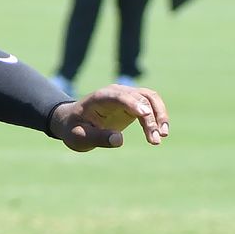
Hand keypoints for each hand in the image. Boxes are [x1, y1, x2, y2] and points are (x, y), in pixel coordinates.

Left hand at [48, 84, 168, 151]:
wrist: (73, 122)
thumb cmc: (74, 129)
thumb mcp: (80, 137)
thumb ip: (98, 138)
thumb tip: (119, 140)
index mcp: (99, 98)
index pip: (119, 96)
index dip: (132, 103)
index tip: (145, 116)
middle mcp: (115, 93)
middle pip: (139, 97)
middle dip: (150, 117)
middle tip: (155, 140)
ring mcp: (125, 96)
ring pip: (150, 98)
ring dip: (160, 115)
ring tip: (161, 137)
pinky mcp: (133, 103)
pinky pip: (151, 105)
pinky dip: (158, 117)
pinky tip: (160, 134)